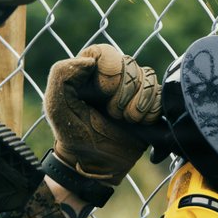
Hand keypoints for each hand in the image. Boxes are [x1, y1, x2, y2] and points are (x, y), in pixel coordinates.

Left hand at [44, 45, 159, 186]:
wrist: (95, 165)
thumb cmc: (72, 136)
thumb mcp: (56, 106)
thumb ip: (61, 74)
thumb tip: (89, 61)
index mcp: (88, 72)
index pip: (105, 52)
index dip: (109, 70)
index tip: (103, 93)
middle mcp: (111, 77)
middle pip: (130, 64)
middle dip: (124, 92)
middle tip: (113, 113)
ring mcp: (132, 90)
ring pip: (148, 77)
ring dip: (138, 103)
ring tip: (126, 120)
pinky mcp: (148, 105)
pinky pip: (161, 94)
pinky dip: (151, 110)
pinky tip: (139, 123)